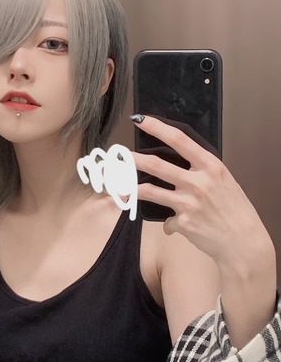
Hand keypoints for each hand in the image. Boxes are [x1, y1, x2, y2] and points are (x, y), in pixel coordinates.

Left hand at [132, 115, 272, 269]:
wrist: (242, 241)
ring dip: (132, 188)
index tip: (140, 120)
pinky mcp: (183, 223)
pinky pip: (167, 221)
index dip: (157, 128)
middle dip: (134, 159)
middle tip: (120, 155)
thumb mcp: (223, 181)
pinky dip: (170, 224)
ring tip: (121, 186)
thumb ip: (201, 171)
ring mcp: (189, 203)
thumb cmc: (233, 209)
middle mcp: (199, 182)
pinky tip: (177, 226)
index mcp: (211, 166)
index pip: (179, 140)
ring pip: (150, 191)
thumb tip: (177, 165)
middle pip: (157, 165)